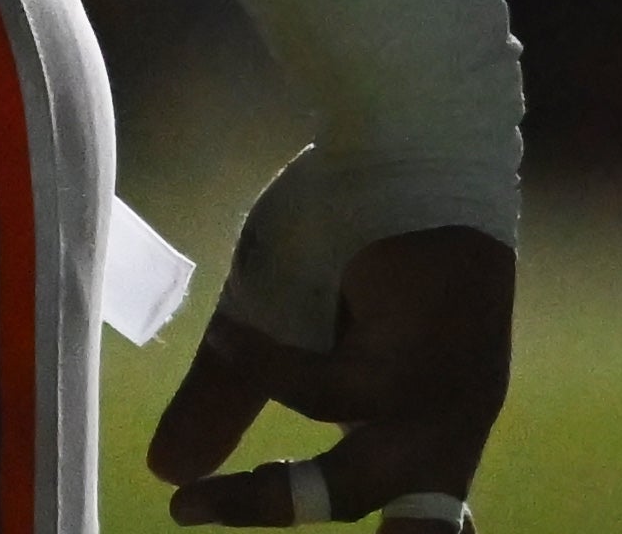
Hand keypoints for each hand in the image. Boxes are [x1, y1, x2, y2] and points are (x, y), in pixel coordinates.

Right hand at [144, 223, 511, 523]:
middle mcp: (456, 419)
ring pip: (362, 476)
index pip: (425, 522)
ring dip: (274, 491)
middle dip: (319, 527)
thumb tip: (165, 471)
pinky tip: (234, 336)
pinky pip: (340, 394)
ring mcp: (454, 392)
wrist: (396, 127)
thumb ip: (231, 395)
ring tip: (207, 472)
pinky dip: (276, 371)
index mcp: (430, 419)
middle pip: (414, 529)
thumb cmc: (349, 217)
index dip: (372, 533)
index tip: (264, 533)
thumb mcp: (273, 320)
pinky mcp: (434, 354)